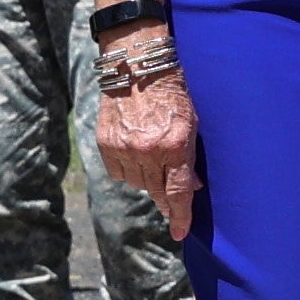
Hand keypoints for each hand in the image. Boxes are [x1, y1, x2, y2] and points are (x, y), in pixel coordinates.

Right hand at [94, 38, 200, 230]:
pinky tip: (135, 154)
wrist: (137, 67)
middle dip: (166, 201)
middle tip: (170, 204)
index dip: (180, 215)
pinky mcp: (106, 144)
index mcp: (174, 146)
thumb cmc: (172, 93)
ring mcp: (125, 149)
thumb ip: (190, 158)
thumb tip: (193, 188)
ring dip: (147, 180)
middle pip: (157, 192)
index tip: (179, 233)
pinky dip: (128, 170)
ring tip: (152, 159)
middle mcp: (148, 151)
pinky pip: (118, 173)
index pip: (178, 192)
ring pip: (137, 184)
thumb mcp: (191, 124)